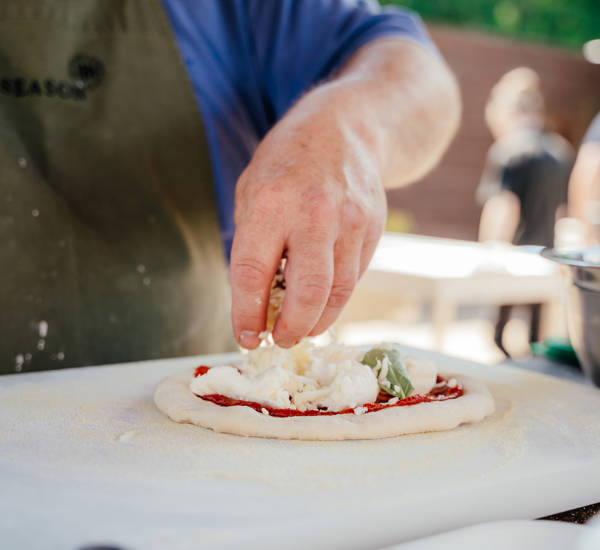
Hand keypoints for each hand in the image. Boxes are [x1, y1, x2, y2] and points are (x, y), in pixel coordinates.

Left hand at [230, 38, 459, 348]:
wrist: (344, 129)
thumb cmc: (286, 164)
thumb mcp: (251, 192)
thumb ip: (251, 245)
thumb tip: (255, 305)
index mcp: (270, 203)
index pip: (253, 275)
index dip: (247, 315)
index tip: (245, 337)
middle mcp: (314, 213)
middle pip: (306, 293)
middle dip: (290, 329)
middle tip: (279, 341)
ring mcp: (351, 221)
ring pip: (336, 293)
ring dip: (316, 322)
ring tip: (300, 330)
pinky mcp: (373, 228)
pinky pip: (353, 278)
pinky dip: (335, 300)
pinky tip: (321, 304)